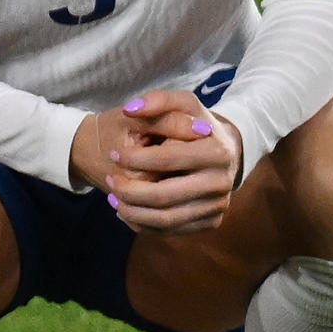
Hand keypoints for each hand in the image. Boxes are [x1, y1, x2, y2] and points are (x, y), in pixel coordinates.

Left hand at [75, 89, 241, 231]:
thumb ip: (157, 100)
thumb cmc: (194, 125)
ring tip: (113, 200)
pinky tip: (127, 211)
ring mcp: (218, 205)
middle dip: (129, 191)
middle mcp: (222, 182)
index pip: (167, 160)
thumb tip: (131, 109)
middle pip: (165, 196)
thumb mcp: (181, 103)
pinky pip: (173, 231)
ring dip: (132, 212)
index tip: (114, 154)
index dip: (135, 158)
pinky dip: (144, 224)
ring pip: (167, 219)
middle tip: (109, 182)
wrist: (223, 150)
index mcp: (217, 152)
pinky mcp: (211, 222)